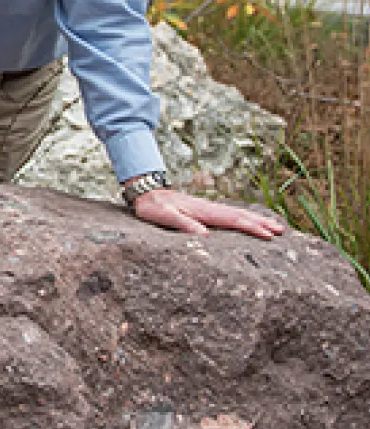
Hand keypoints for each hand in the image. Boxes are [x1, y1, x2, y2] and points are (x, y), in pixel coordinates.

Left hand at [131, 188, 286, 239]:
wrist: (147, 192)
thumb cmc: (154, 207)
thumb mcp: (165, 216)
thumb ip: (184, 224)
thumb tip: (205, 236)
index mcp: (203, 211)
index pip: (233, 220)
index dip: (251, 228)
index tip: (268, 235)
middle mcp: (209, 208)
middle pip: (240, 215)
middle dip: (261, 223)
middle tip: (281, 231)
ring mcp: (208, 208)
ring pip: (237, 213)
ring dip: (256, 219)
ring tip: (274, 226)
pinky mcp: (204, 210)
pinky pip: (229, 213)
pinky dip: (243, 217)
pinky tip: (248, 221)